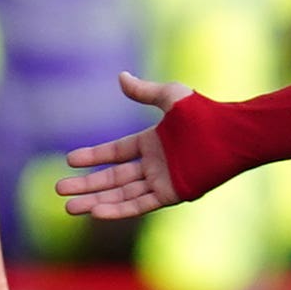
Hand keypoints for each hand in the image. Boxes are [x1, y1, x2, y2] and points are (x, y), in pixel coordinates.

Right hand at [55, 71, 190, 218]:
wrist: (231, 133)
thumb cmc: (204, 113)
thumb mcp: (170, 97)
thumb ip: (144, 92)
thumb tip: (120, 77)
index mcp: (152, 143)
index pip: (115, 153)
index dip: (92, 157)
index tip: (69, 161)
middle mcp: (154, 165)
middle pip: (112, 177)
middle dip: (86, 185)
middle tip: (59, 190)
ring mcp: (162, 181)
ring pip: (122, 194)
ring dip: (96, 201)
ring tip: (70, 207)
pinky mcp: (172, 194)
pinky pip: (140, 204)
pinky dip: (118, 209)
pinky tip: (97, 212)